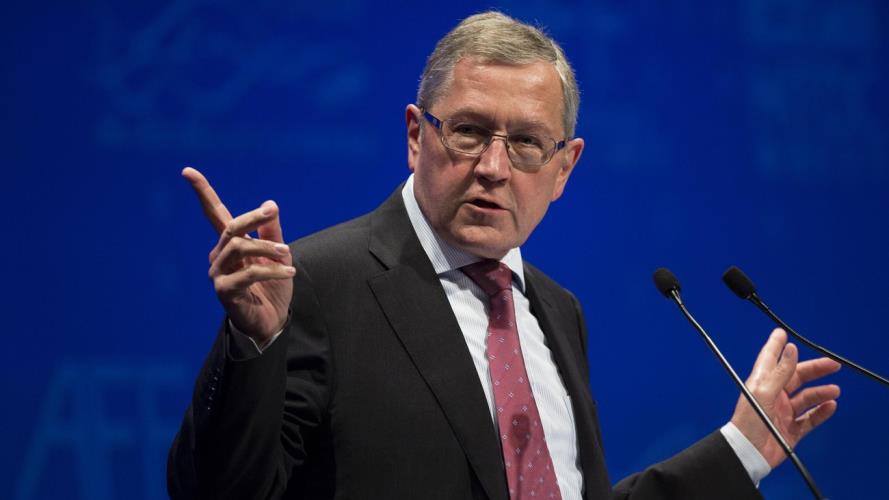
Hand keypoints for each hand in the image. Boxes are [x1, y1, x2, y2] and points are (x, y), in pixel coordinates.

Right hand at [182, 167, 293, 342]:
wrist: (271, 321)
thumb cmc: (272, 287)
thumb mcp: (278, 255)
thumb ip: (272, 232)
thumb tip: (271, 204)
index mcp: (230, 244)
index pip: (214, 213)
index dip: (202, 192)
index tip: (187, 170)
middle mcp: (219, 256)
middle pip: (230, 228)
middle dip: (252, 217)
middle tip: (271, 212)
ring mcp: (218, 274)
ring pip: (239, 248)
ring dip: (266, 247)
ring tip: (287, 253)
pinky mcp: (224, 291)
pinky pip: (247, 274)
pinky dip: (271, 270)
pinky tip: (288, 272)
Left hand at [731, 328, 840, 467]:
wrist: (748, 453)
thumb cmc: (748, 422)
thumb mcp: (763, 392)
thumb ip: (779, 371)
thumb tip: (789, 349)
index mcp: (762, 383)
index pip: (770, 359)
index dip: (776, 346)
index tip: (781, 333)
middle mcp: (773, 396)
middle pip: (796, 377)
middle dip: (814, 370)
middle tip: (832, 364)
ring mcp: (783, 412)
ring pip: (806, 398)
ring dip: (820, 392)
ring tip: (834, 390)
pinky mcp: (791, 429)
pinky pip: (810, 418)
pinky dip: (821, 412)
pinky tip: (830, 406)